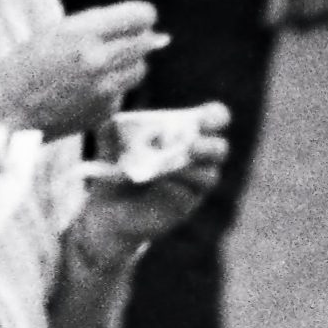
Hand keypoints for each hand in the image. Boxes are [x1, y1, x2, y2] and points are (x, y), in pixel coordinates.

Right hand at [0, 2, 166, 138]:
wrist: (3, 116)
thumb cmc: (23, 68)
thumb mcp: (53, 33)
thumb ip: (99, 25)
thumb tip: (152, 28)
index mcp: (83, 34)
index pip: (141, 16)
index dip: (139, 17)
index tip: (131, 22)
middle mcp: (98, 61)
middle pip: (145, 43)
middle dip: (133, 41)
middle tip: (110, 46)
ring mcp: (104, 90)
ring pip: (139, 69)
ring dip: (126, 66)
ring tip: (95, 70)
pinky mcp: (104, 111)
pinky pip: (121, 92)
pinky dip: (108, 90)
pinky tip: (80, 93)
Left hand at [78, 102, 229, 250]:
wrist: (107, 211)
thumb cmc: (115, 172)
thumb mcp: (109, 148)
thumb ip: (111, 132)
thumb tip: (113, 121)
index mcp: (184, 135)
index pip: (214, 120)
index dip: (214, 116)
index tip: (200, 118)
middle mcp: (196, 159)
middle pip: (219, 149)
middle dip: (207, 144)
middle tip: (188, 143)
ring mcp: (193, 184)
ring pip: (210, 174)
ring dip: (192, 166)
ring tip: (170, 163)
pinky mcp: (185, 206)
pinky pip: (191, 195)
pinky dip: (179, 184)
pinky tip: (163, 181)